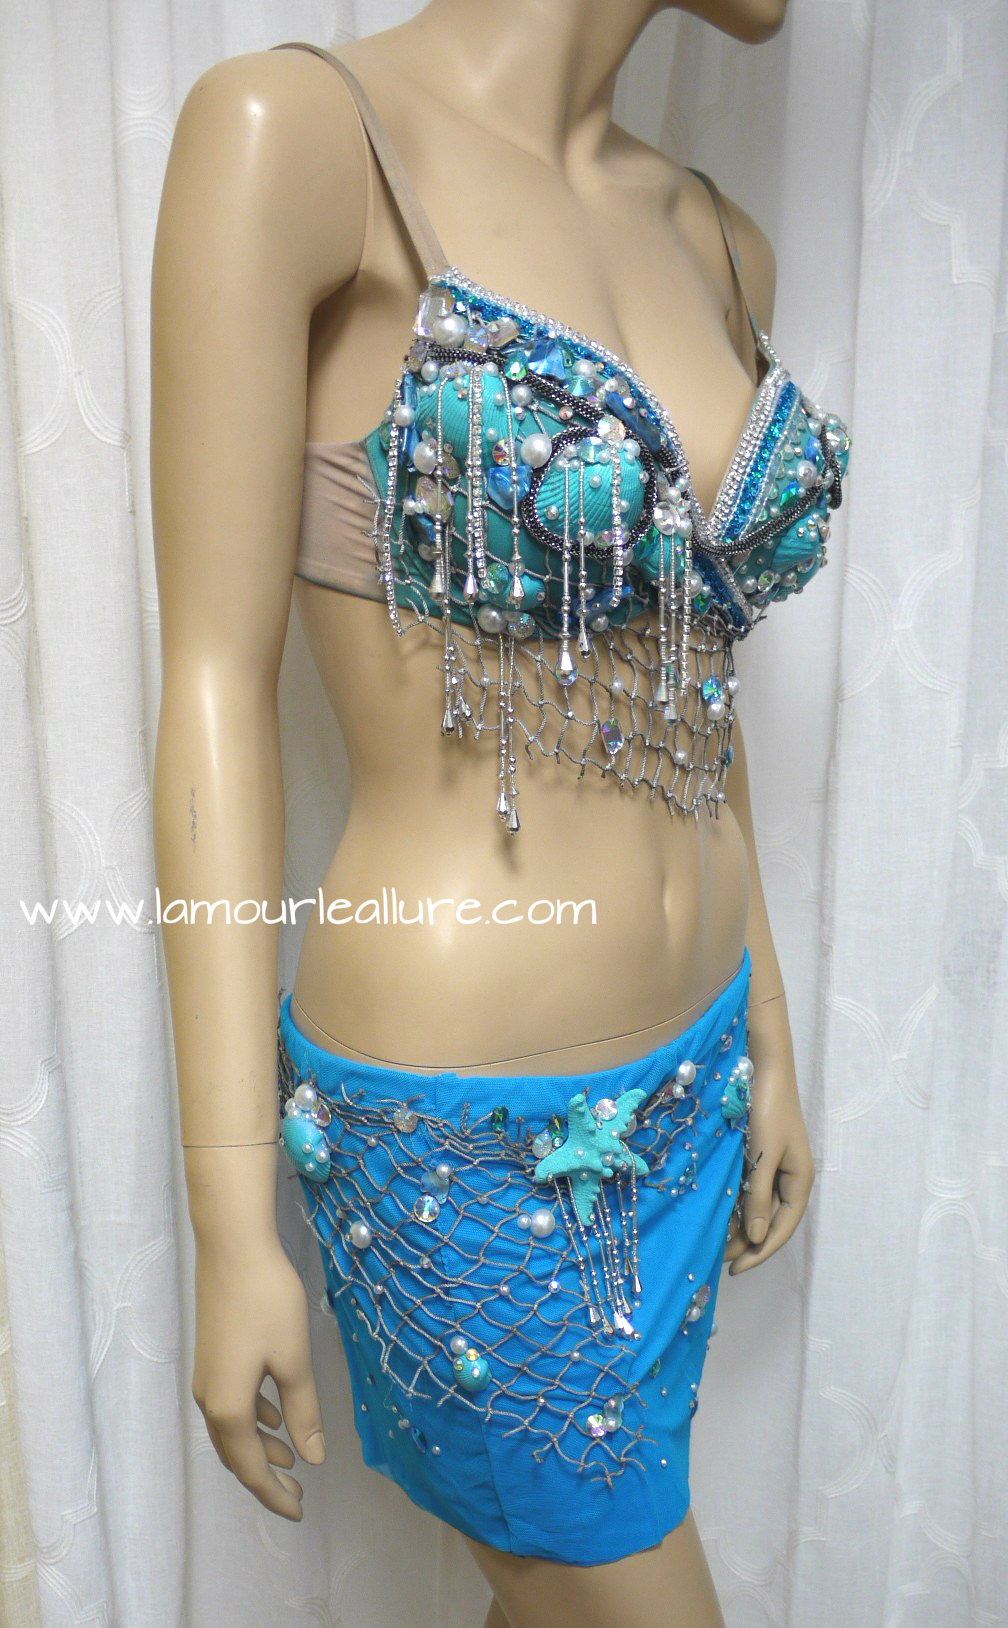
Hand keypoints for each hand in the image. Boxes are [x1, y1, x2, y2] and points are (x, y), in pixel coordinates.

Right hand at [190, 1232, 325, 1518]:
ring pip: (231, 1430)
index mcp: (228, 1408)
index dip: (274, 1495)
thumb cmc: (267, 1302)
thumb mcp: (294, 1360)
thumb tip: (313, 1458)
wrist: (231, 1247)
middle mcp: (209, 1399)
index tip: (298, 1511)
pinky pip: (229, 1406)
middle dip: (265, 1478)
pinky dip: (251, 1420)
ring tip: (290, 1460)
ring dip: (259, 1448)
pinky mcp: (211, 1357)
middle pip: (236, 1454)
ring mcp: (206, 1377)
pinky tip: (272, 1414)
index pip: (251, 1468)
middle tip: (297, 1495)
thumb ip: (304, 1413)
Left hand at [724, 1003, 814, 1274]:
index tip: (734, 1268)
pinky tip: (717, 1214)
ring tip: (714, 1243)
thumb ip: (759, 1197)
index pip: (782, 1230)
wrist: (765, 1069)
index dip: (760, 1252)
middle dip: (747, 1244)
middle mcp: (790, 1179)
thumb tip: (757, 1238)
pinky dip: (736, 1205)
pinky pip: (750, 1191)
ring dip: (739, 1227)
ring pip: (759, 1209)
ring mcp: (776, 1168)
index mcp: (799, 1182)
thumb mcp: (762, 1156)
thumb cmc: (767, 1111)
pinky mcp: (760, 1157)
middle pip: (771, 1223)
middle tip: (717, 1260)